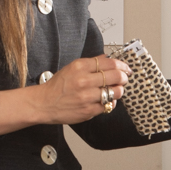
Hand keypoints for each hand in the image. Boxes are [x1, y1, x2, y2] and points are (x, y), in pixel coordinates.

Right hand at [0, 56, 130, 134]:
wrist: (44, 103)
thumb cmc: (58, 86)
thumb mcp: (72, 68)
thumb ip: (91, 63)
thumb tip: (108, 59)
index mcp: (80, 66)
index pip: (110, 63)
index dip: (122, 66)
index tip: (126, 68)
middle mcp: (84, 80)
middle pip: (116, 76)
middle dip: (124, 77)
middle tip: (124, 78)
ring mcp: (87, 97)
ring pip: (115, 92)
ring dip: (119, 91)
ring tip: (116, 90)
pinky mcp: (89, 110)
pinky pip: (108, 105)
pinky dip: (110, 102)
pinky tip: (105, 100)